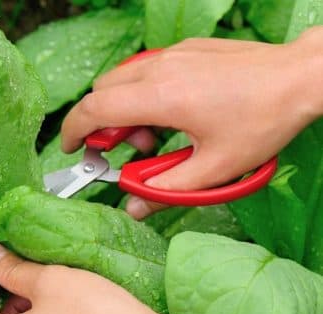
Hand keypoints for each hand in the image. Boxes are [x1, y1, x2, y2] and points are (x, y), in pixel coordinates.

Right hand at [61, 30, 322, 218]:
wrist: (301, 77)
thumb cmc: (263, 120)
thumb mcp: (214, 168)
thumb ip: (166, 190)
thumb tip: (134, 206)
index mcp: (160, 97)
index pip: (93, 110)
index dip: (72, 131)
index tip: (71, 149)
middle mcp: (159, 69)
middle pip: (101, 92)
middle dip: (102, 124)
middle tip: (126, 149)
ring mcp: (172, 54)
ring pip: (122, 78)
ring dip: (124, 108)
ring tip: (155, 134)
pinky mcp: (186, 49)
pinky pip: (146, 70)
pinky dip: (143, 93)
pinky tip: (174, 113)